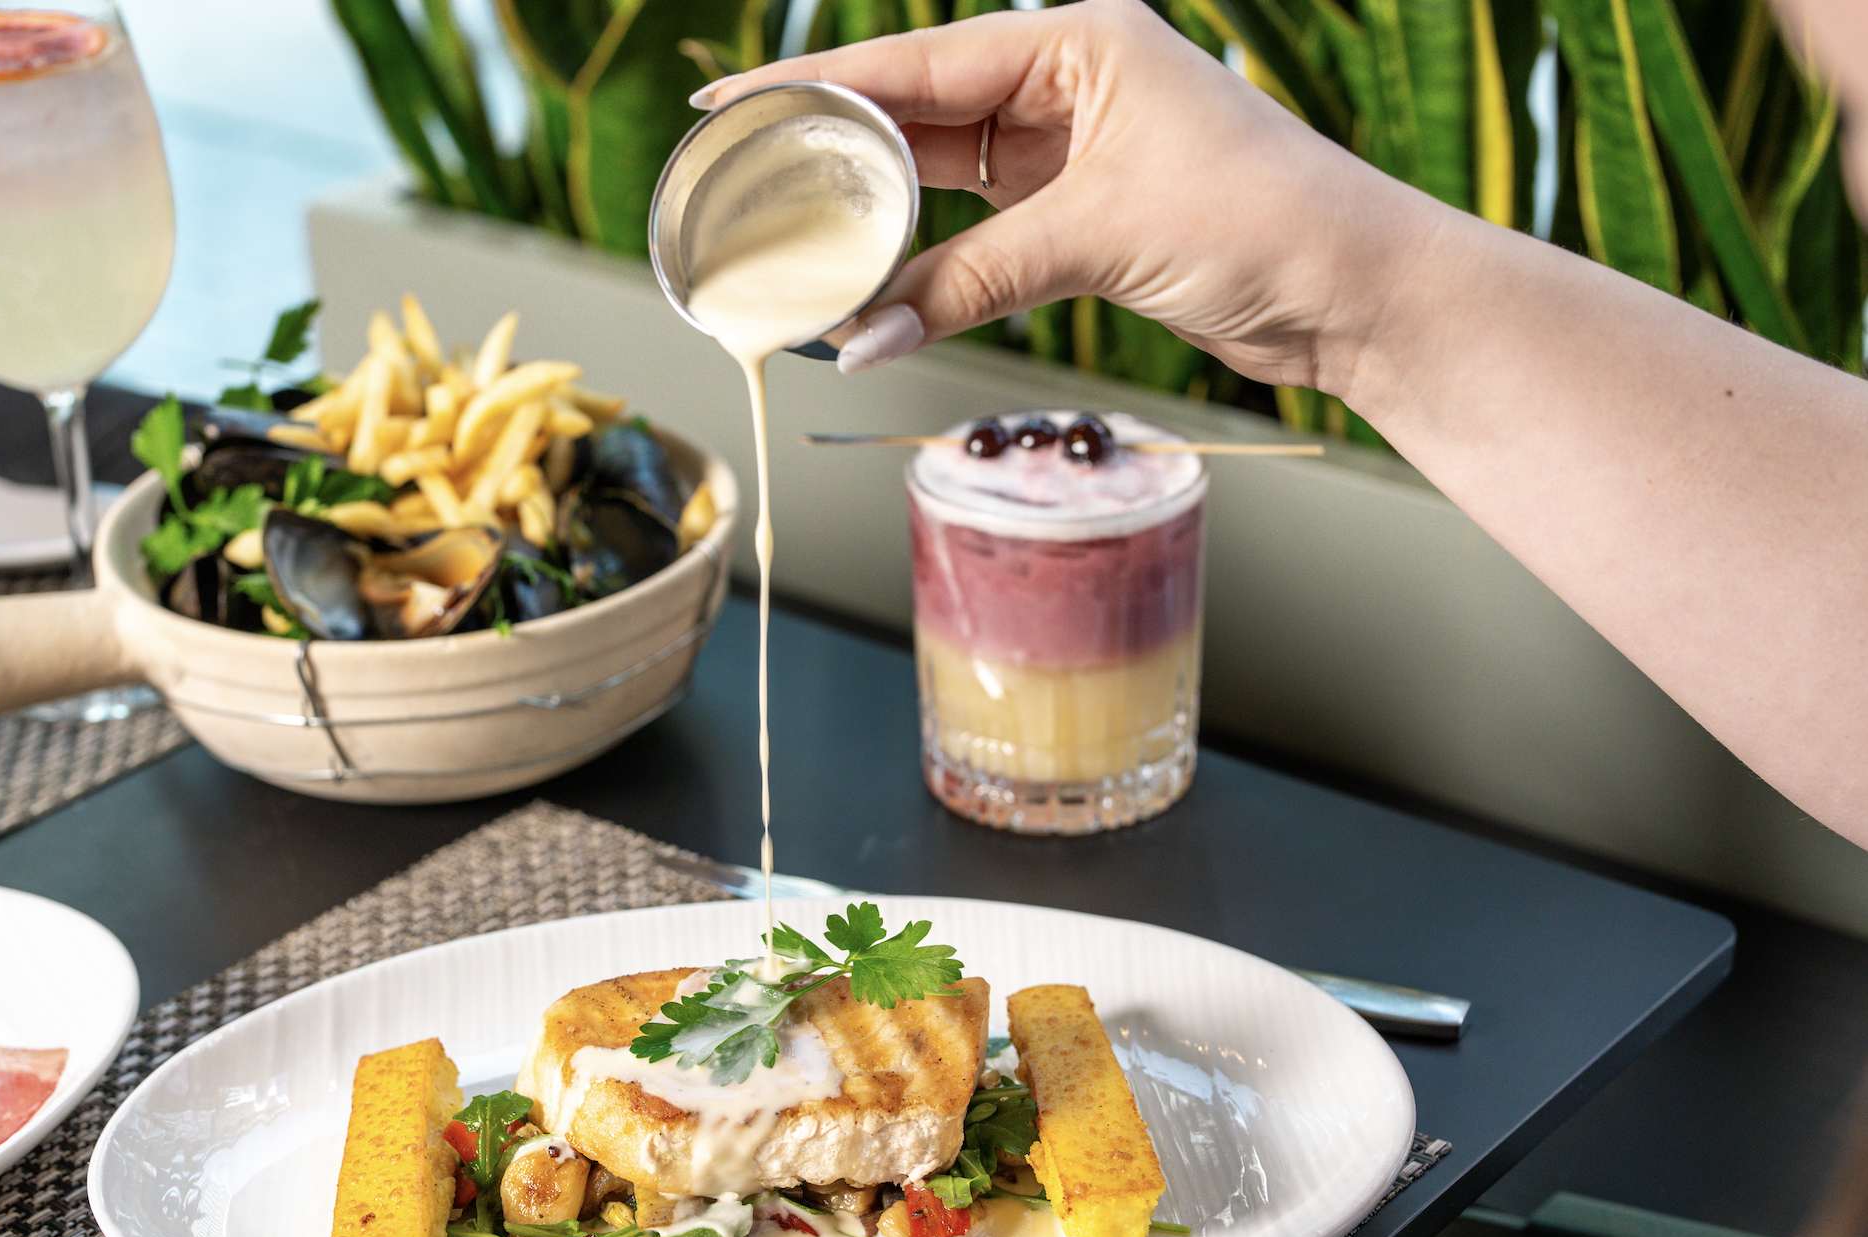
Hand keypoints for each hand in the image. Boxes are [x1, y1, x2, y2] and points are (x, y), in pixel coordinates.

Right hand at [698, 3, 1446, 393]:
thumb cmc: (1264, 223)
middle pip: (920, 112)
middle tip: (742, 175)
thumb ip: (969, 283)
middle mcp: (1071, 85)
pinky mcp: (1084, 219)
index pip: (921, 65)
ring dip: (876, 215)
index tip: (733, 105)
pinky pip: (979, 235)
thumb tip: (860, 338)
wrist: (1358, 294)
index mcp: (1080, 42)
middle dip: (834, 148)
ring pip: (944, 178)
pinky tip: (871, 286)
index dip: (823, 88)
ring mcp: (1076, 152)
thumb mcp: (1099, 237)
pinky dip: (928, 265)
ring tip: (789, 234)